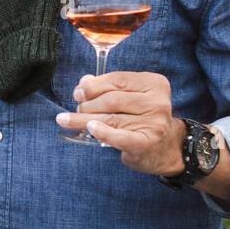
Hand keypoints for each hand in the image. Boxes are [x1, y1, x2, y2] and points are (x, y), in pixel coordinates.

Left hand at [55, 71, 186, 175]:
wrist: (164, 148)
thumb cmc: (141, 118)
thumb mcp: (129, 97)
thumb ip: (108, 87)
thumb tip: (84, 82)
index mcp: (154, 83)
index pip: (117, 79)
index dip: (93, 86)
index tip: (79, 92)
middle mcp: (157, 102)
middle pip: (111, 99)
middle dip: (88, 104)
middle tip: (76, 109)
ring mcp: (154, 123)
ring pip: (110, 118)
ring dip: (83, 119)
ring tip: (65, 119)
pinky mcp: (147, 142)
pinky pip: (120, 137)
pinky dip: (103, 132)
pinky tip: (90, 128)